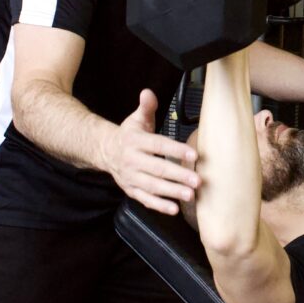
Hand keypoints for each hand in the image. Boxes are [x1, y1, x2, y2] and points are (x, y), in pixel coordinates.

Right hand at [101, 89, 200, 215]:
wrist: (106, 151)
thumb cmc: (129, 135)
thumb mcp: (136, 119)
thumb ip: (146, 107)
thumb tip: (148, 93)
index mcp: (135, 141)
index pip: (158, 145)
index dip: (176, 149)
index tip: (193, 155)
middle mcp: (132, 160)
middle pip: (157, 169)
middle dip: (178, 176)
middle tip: (197, 180)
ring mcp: (131, 177)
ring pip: (152, 187)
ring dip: (172, 192)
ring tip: (190, 195)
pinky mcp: (131, 190)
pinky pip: (145, 200)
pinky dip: (159, 206)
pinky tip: (174, 209)